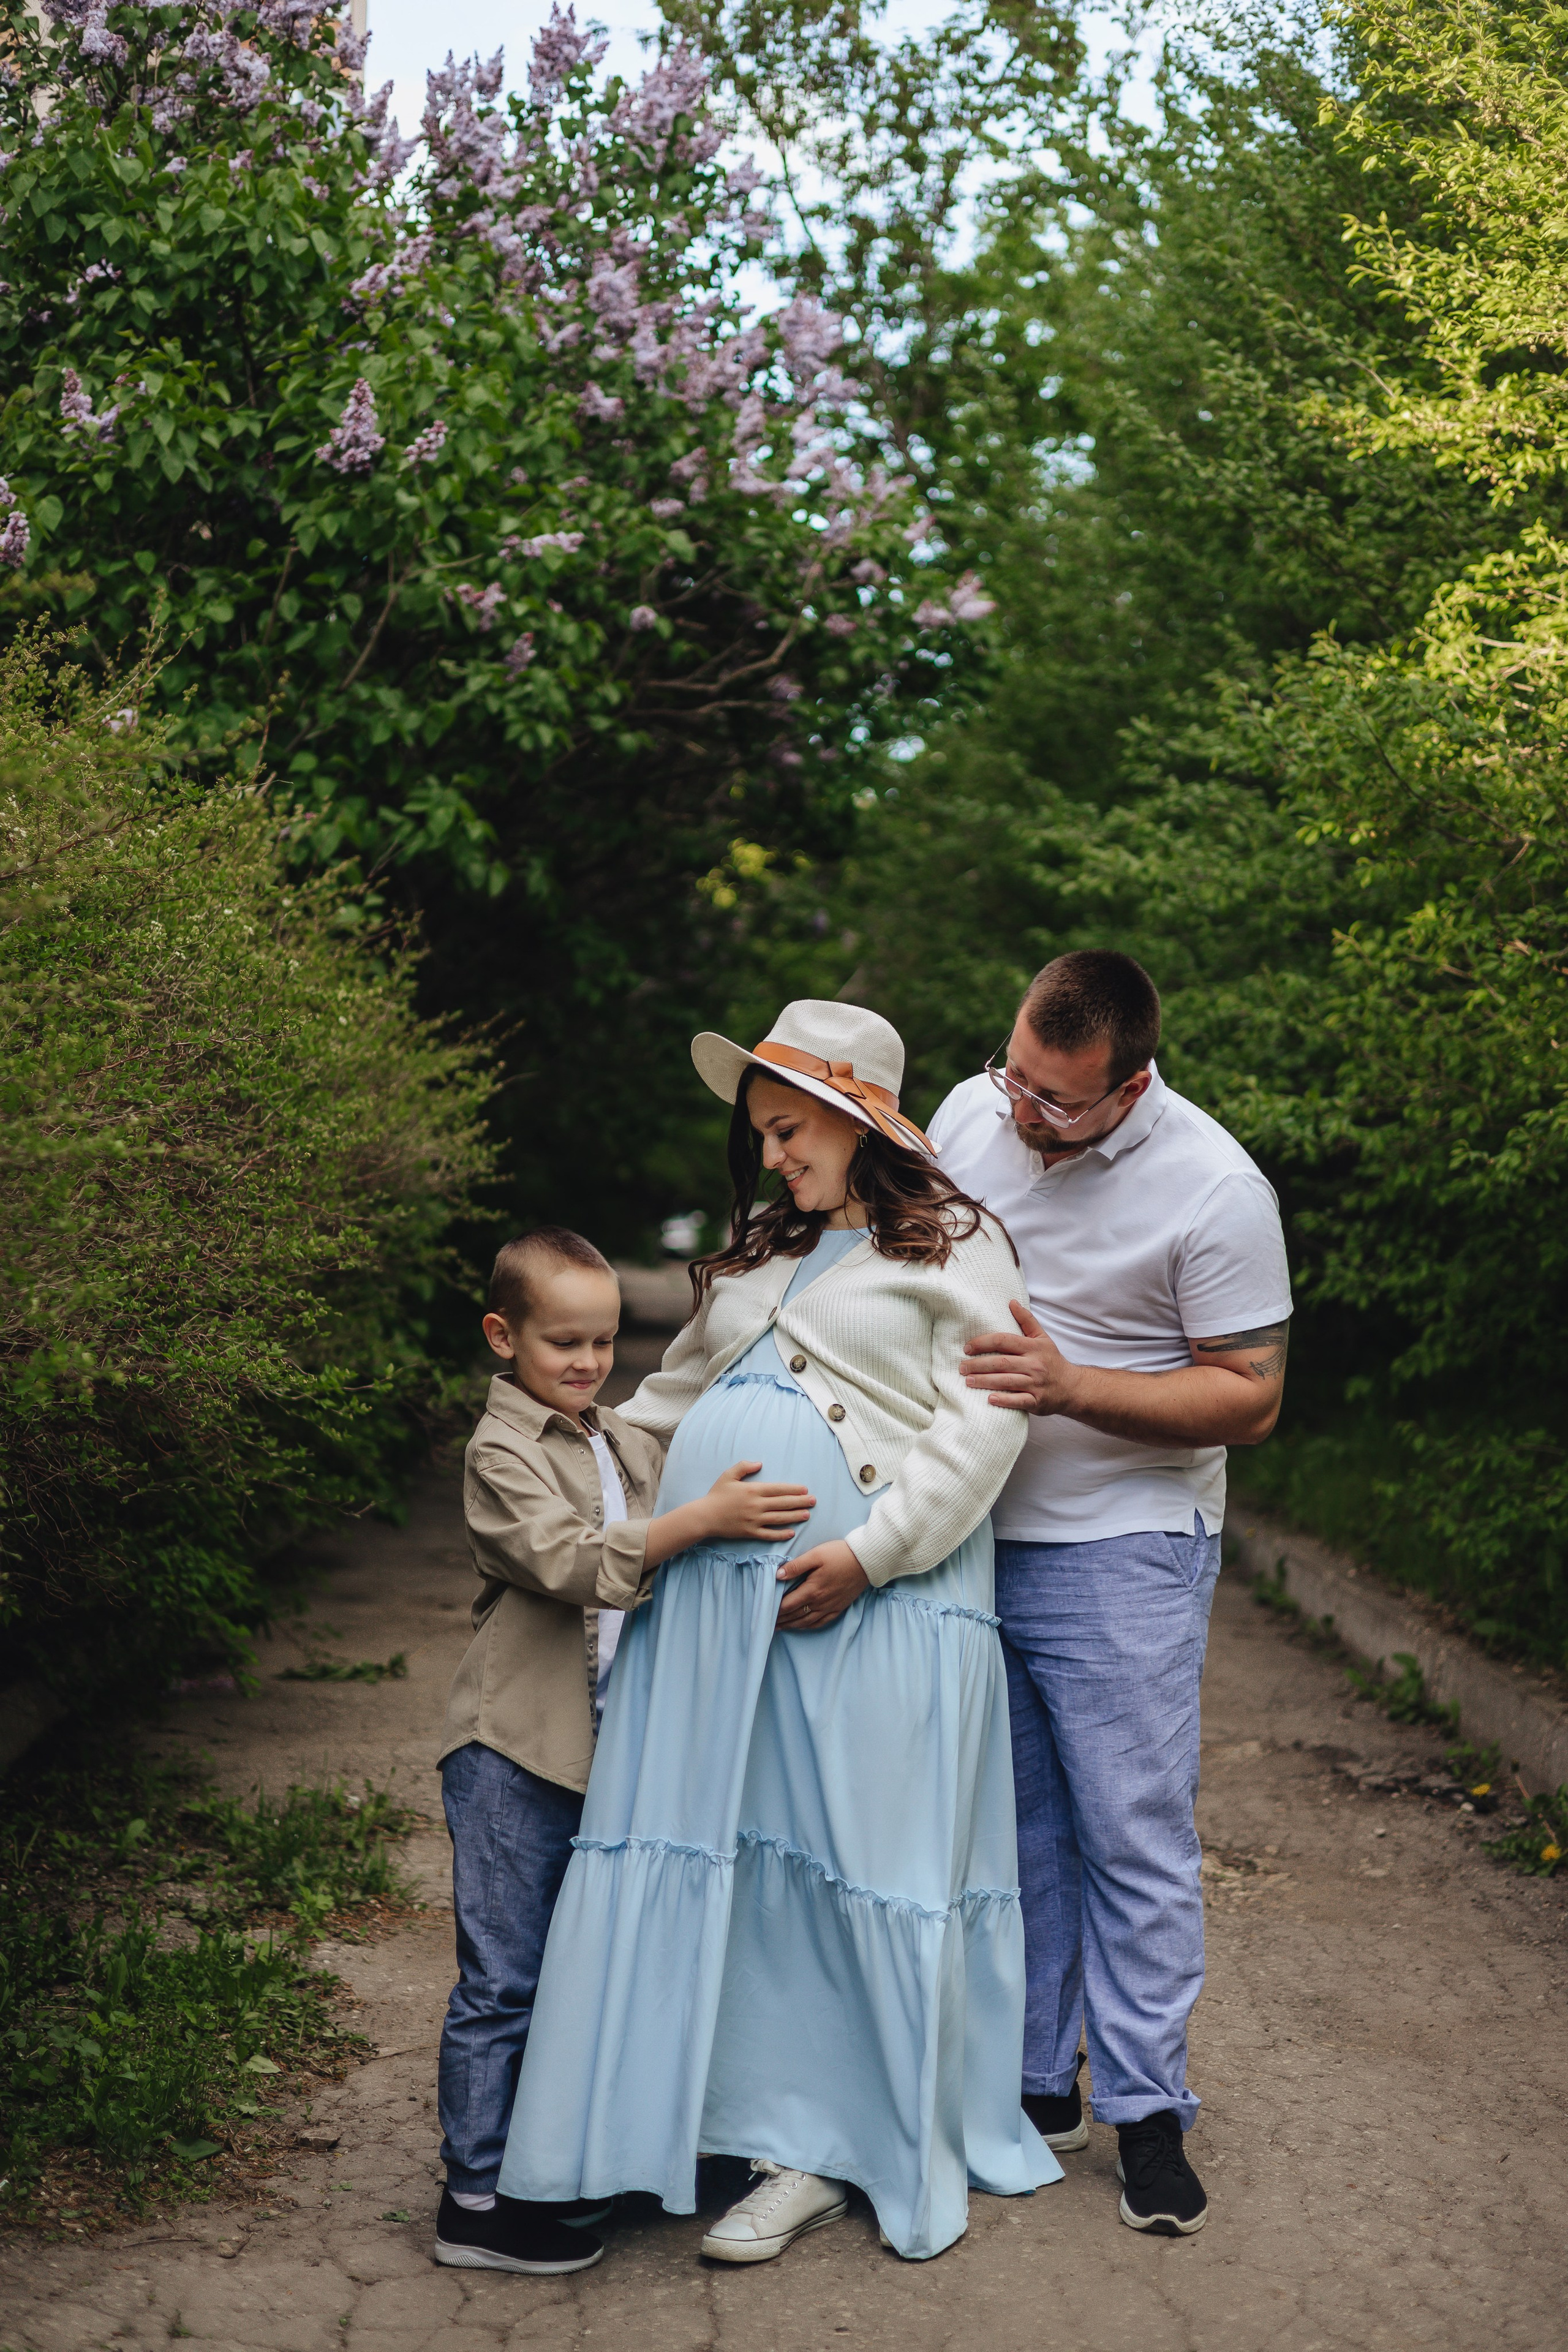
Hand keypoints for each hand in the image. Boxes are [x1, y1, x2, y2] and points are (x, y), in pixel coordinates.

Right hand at [703, 1460, 815, 1543]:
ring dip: (795, 1517)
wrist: (705, 1516)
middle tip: (813, 1501)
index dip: (793, 1489)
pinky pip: (769, 1534)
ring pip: (779, 1519)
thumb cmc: (716, 1495)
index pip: (778, 1489)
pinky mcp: (750, 1532)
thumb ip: (744, 1467)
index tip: (805, 1489)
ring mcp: (754, 1520)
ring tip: (807, 1515)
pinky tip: (791, 1533)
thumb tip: (760, 1463)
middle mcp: (756, 1506)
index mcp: (753, 1490)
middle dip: (800, 1502)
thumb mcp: (728, 1475)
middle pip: (783, 1503)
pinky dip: (781, 1534)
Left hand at [776, 1539, 869, 1630]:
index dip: (775, 1611)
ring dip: (793, 1625)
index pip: (788, 1605)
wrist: (866, 1560)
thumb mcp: (816, 1555)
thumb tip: (778, 1575)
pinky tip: (804, 1626)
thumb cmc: (840, 1554)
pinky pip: (822, 1622)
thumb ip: (796, 1566)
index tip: (765, 1613)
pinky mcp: (839, 1607)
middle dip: (781, 1620)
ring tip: (781, 1627)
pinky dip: (810, 1626)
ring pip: (807, 1622)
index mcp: (812, 1590)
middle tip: (768, 1623)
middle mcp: (820, 1602)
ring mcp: (831, 1606)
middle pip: (796, 1615)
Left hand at [962, 1300, 1082, 1414]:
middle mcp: (1034, 1365)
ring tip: (968, 1381)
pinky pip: (1018, 1401)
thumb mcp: (1042, 1338)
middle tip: (961, 1367)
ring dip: (985, 1381)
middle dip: (978, 1365)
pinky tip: (989, 1399)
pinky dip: (1004, 1400)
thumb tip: (1011, 1302)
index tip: (967, 1348)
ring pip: (1006, 1381)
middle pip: (1001, 1363)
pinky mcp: (1037, 1401)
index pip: (1003, 1341)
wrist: (1072, 1387)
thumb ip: (1026, 1320)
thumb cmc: (1052, 1361)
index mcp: (1033, 1347)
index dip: (983, 1343)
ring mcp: (1036, 1384)